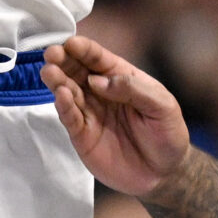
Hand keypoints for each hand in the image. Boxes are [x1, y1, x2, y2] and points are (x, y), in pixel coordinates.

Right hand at [42, 35, 192, 197]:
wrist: (166, 174)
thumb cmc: (168, 133)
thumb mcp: (162, 106)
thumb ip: (133, 89)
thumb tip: (98, 80)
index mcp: (120, 77)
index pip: (98, 58)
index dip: (84, 49)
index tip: (70, 43)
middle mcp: (100, 92)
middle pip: (76, 71)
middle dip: (63, 60)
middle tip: (51, 54)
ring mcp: (90, 113)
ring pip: (68, 92)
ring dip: (57, 81)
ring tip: (49, 71)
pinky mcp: (83, 136)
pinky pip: (70, 118)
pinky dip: (63, 106)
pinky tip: (60, 96)